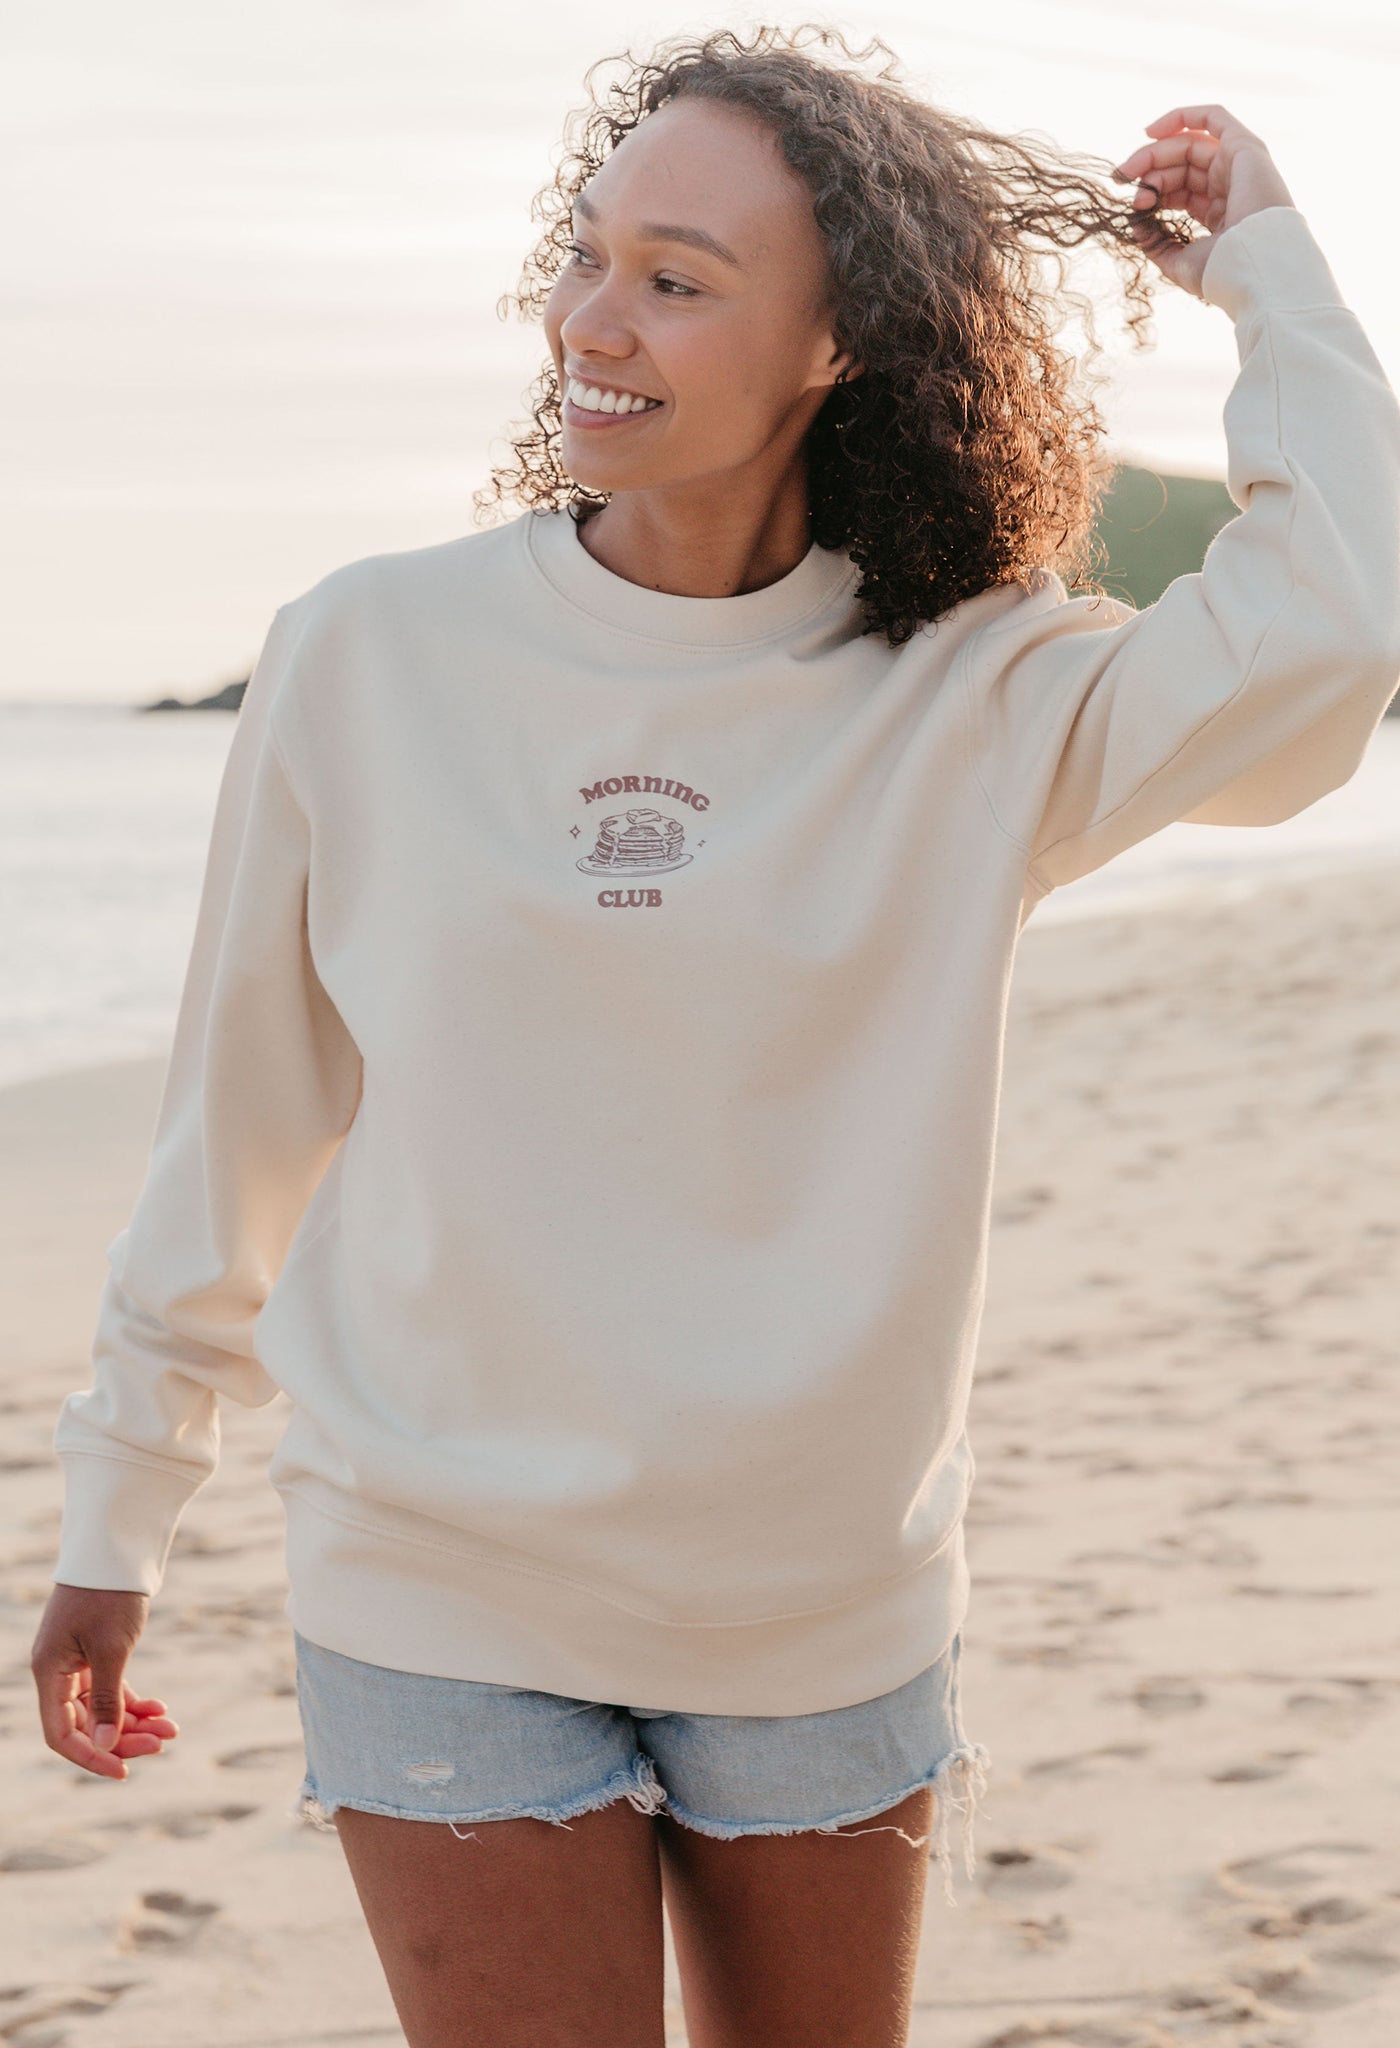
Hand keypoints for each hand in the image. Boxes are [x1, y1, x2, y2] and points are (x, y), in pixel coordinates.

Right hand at [31, 1584, 179, 1780]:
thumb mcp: (111, 1650)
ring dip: (135, 1721)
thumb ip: (106, 1701)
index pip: (61, 1734)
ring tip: (171, 1727)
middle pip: (85, 1724)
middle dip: (124, 1737)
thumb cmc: (110, 1595)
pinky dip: (134, 1701)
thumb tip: (105, 1746)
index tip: (124, 1771)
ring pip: (102, 1709)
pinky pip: (111, 1689)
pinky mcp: (94, 1653)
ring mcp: (75, 1662)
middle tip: (163, 1741)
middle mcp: (56, 1671)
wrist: (117, 1548)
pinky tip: (160, 1708)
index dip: (91, 1756)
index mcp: (48, 1672)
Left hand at [1112, 104, 1296, 298]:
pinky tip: (1151, 131)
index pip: (1179, 191)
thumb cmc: (1222, 272)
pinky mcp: (1244, 147)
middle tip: (1121, 179)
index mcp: (1219, 212)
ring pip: (1189, 144)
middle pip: (1181, 165)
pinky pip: (1213, 117)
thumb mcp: (1179, 262)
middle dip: (1148, 169)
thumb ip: (1157, 244)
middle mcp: (1230, 185)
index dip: (1151, 191)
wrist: (1253, 268)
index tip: (1130, 206)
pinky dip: (1182, 116)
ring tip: (1130, 171)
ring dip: (1154, 152)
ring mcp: (1238, 165)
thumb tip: (1136, 227)